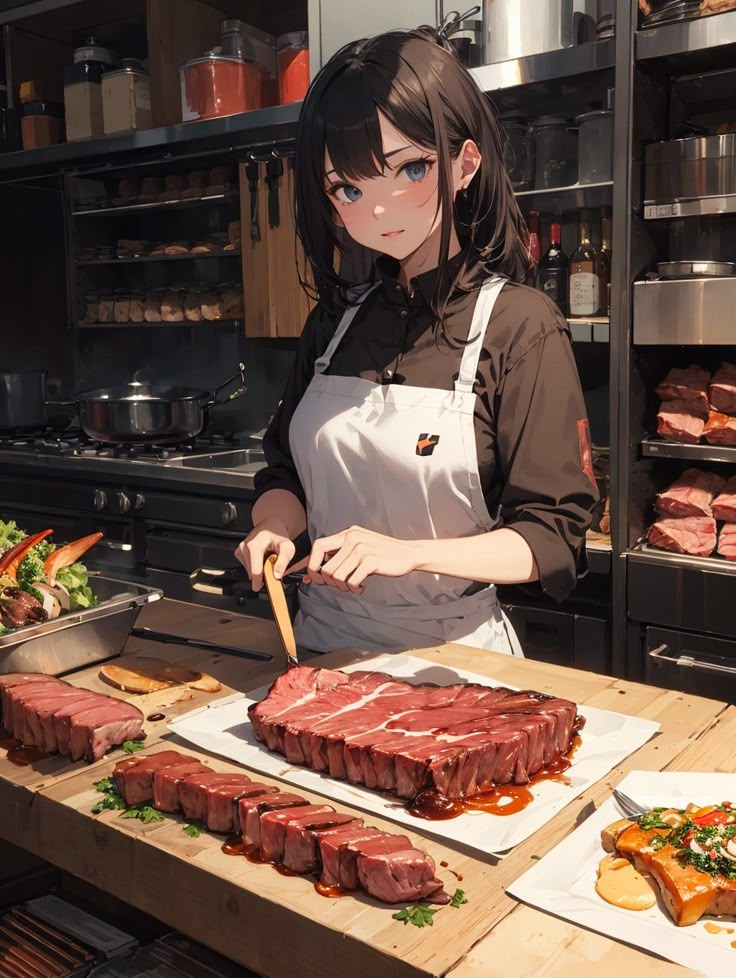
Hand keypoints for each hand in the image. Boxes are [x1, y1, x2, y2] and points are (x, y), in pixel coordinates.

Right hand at [234, 517, 293, 592]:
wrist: (272, 526)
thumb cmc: (279, 535)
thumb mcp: (287, 547)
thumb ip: (283, 561)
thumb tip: (276, 575)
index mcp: (254, 546)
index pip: (255, 572)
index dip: (262, 583)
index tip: (270, 589)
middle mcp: (244, 547)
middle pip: (252, 573)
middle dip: (263, 575)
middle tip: (273, 569)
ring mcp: (240, 550)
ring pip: (249, 571)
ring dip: (260, 570)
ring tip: (267, 560)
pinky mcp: (239, 553)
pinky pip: (247, 567)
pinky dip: (255, 567)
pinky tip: (261, 559)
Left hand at [288, 526, 419, 594]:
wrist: (408, 553)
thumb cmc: (381, 554)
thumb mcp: (359, 548)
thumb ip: (338, 557)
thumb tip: (311, 576)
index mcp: (347, 533)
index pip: (318, 546)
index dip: (312, 564)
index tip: (314, 578)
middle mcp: (352, 538)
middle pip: (326, 566)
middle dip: (329, 582)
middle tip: (341, 585)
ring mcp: (361, 548)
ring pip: (336, 576)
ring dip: (343, 586)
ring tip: (353, 586)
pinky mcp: (371, 560)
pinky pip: (351, 581)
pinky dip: (354, 588)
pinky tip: (361, 587)